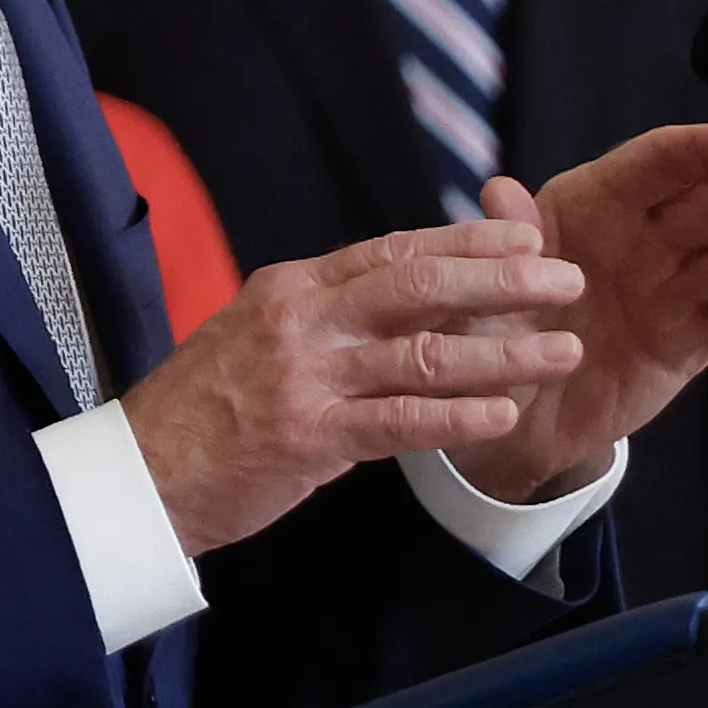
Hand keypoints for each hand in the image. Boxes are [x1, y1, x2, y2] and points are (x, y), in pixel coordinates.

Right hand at [117, 216, 587, 552]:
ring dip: (503, 352)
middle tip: (566, 279)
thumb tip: (411, 301)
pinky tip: (504, 414)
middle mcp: (300, 320)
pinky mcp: (308, 437)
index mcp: (291, 288)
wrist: (141, 472)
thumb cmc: (206, 409)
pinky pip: (398, 423)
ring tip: (564, 352)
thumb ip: (330, 317)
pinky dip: (457, 418)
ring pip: (422, 354)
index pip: (392, 249)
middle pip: (416, 285)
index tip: (527, 235)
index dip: (466, 240)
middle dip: (501, 281)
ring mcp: (304, 377)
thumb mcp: (260, 336)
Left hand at [455, 126, 707, 502]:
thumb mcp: (482, 288)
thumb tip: (498, 190)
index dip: (701, 153)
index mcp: (593, 204)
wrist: (511, 413)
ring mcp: (672, 287)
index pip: (655, 165)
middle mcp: (641, 237)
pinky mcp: (691, 338)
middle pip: (707, 206)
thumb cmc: (492, 330)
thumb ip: (501, 244)